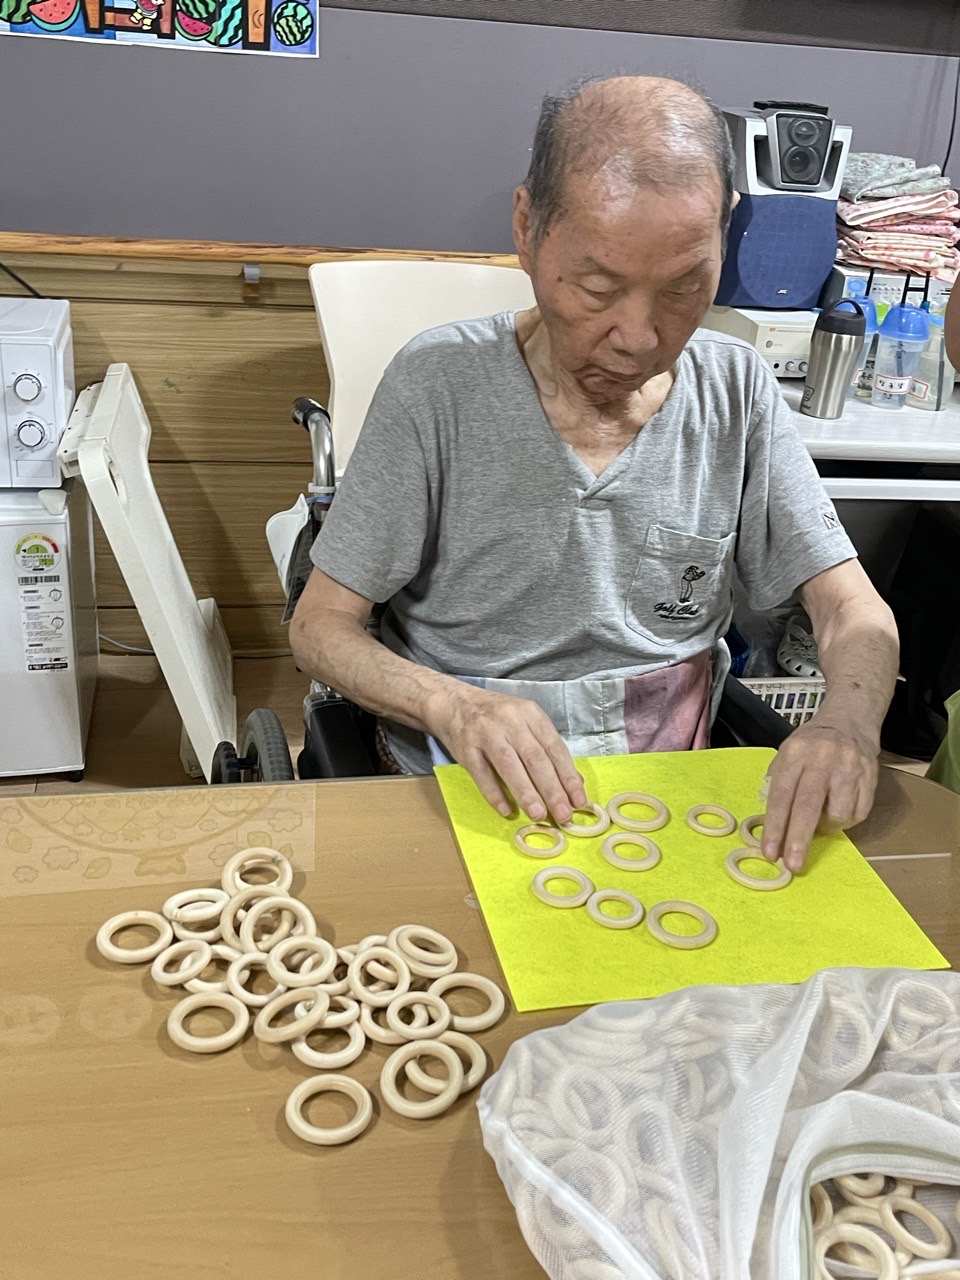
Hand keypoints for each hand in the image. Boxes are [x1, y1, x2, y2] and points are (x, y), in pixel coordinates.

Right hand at [429, 685, 585, 822]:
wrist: (455, 703)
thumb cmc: (497, 717)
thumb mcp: (526, 722)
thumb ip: (547, 749)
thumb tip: (574, 781)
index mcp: (530, 714)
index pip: (554, 747)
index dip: (568, 776)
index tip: (579, 800)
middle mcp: (510, 721)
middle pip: (535, 758)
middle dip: (552, 789)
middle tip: (563, 814)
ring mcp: (486, 733)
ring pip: (509, 765)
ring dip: (526, 792)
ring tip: (539, 814)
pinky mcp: (466, 748)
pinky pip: (482, 774)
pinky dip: (494, 793)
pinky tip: (506, 810)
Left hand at [760, 712, 879, 871]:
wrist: (849, 721)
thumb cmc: (811, 744)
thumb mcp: (786, 754)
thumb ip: (779, 785)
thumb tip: (772, 826)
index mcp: (795, 753)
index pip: (782, 796)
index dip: (775, 827)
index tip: (770, 852)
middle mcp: (823, 758)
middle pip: (809, 806)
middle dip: (799, 840)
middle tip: (793, 864)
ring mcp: (849, 767)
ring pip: (838, 813)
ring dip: (827, 828)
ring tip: (821, 820)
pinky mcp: (870, 776)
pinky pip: (859, 813)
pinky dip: (846, 821)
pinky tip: (839, 810)